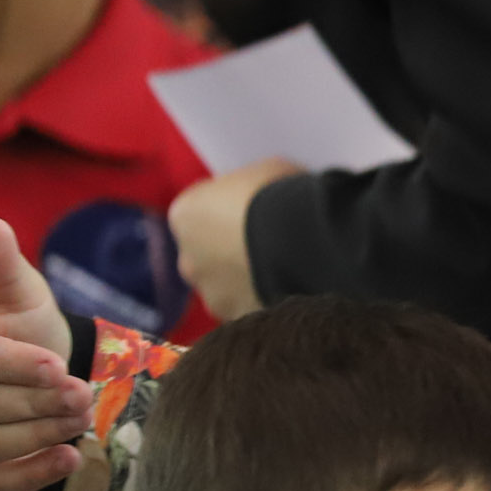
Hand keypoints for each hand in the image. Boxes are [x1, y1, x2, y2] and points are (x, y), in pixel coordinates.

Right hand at [0, 217, 88, 490]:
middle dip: (32, 403)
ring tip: (81, 419)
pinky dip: (27, 476)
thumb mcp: (9, 286)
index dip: (12, 365)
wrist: (30, 363)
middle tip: (83, 396)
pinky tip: (69, 458)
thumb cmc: (14, 317)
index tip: (58, 368)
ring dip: (35, 437)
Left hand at [168, 159, 295, 320]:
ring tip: (288, 268)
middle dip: (233, 249)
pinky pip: (252, 306)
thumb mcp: (267, 172)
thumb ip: (253, 189)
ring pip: (228, 286)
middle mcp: (187, 259)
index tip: (256, 208)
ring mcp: (211, 294)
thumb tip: (264, 200)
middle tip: (271, 241)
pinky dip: (267, 299)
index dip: (231, 207)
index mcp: (185, 215)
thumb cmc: (282, 194)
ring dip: (249, 278)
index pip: (202, 209)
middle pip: (209, 253)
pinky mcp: (239, 318)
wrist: (305, 241)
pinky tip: (295, 287)